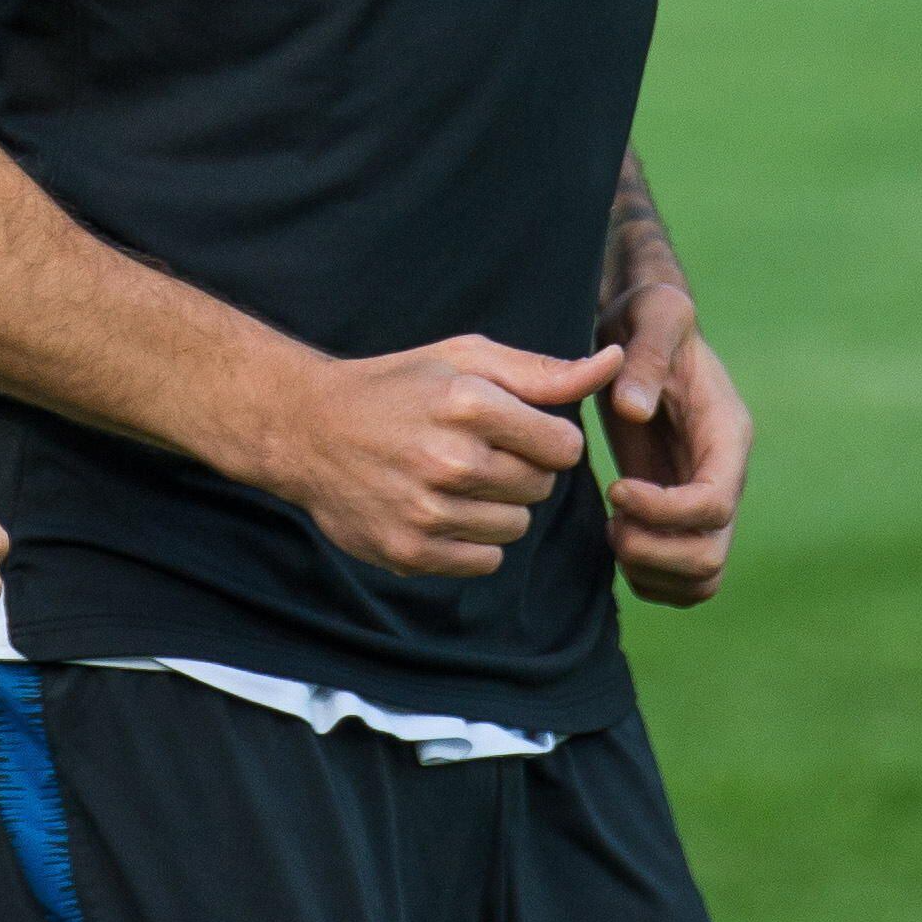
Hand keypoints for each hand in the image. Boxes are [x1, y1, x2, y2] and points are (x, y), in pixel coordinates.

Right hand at [256, 338, 615, 579]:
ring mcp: (428, 512)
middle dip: (523, 470)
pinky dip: (472, 542)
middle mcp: (450, 460)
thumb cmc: (400, 386)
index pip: (565, 447)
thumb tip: (613, 365)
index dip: (547, 438)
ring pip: (516, 527)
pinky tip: (440, 510)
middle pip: (542, 488)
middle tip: (478, 451)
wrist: (308, 429)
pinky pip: (485, 562)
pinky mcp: (411, 553)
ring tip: (456, 480)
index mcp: (468, 404)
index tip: (514, 429)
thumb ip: (543, 372)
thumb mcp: (466, 359)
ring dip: (498, 507)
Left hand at [593, 274, 752, 605]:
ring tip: (610, 531)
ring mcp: (703, 498)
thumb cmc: (648, 319)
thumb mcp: (652, 316)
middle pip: (711, 555)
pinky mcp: (679, 513)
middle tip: (610, 522)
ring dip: (650, 570)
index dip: (665, 511)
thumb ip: (647, 356)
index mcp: (726, 435)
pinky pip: (681, 577)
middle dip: (654, 551)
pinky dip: (647, 576)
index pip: (715, 504)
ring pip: (702, 576)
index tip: (616, 489)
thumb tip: (633, 407)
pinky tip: (613, 537)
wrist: (642, 331)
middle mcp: (723, 475)